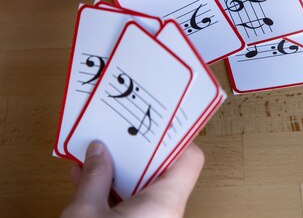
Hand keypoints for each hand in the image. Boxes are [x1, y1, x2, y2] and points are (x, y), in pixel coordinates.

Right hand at [61, 141, 204, 217]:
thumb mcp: (86, 213)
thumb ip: (94, 177)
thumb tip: (97, 151)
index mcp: (167, 201)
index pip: (190, 157)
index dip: (176, 137)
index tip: (156, 120)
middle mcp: (169, 212)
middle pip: (164, 169)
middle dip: (139, 151)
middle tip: (120, 131)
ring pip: (147, 187)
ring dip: (122, 171)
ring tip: (97, 152)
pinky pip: (136, 205)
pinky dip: (116, 192)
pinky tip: (88, 180)